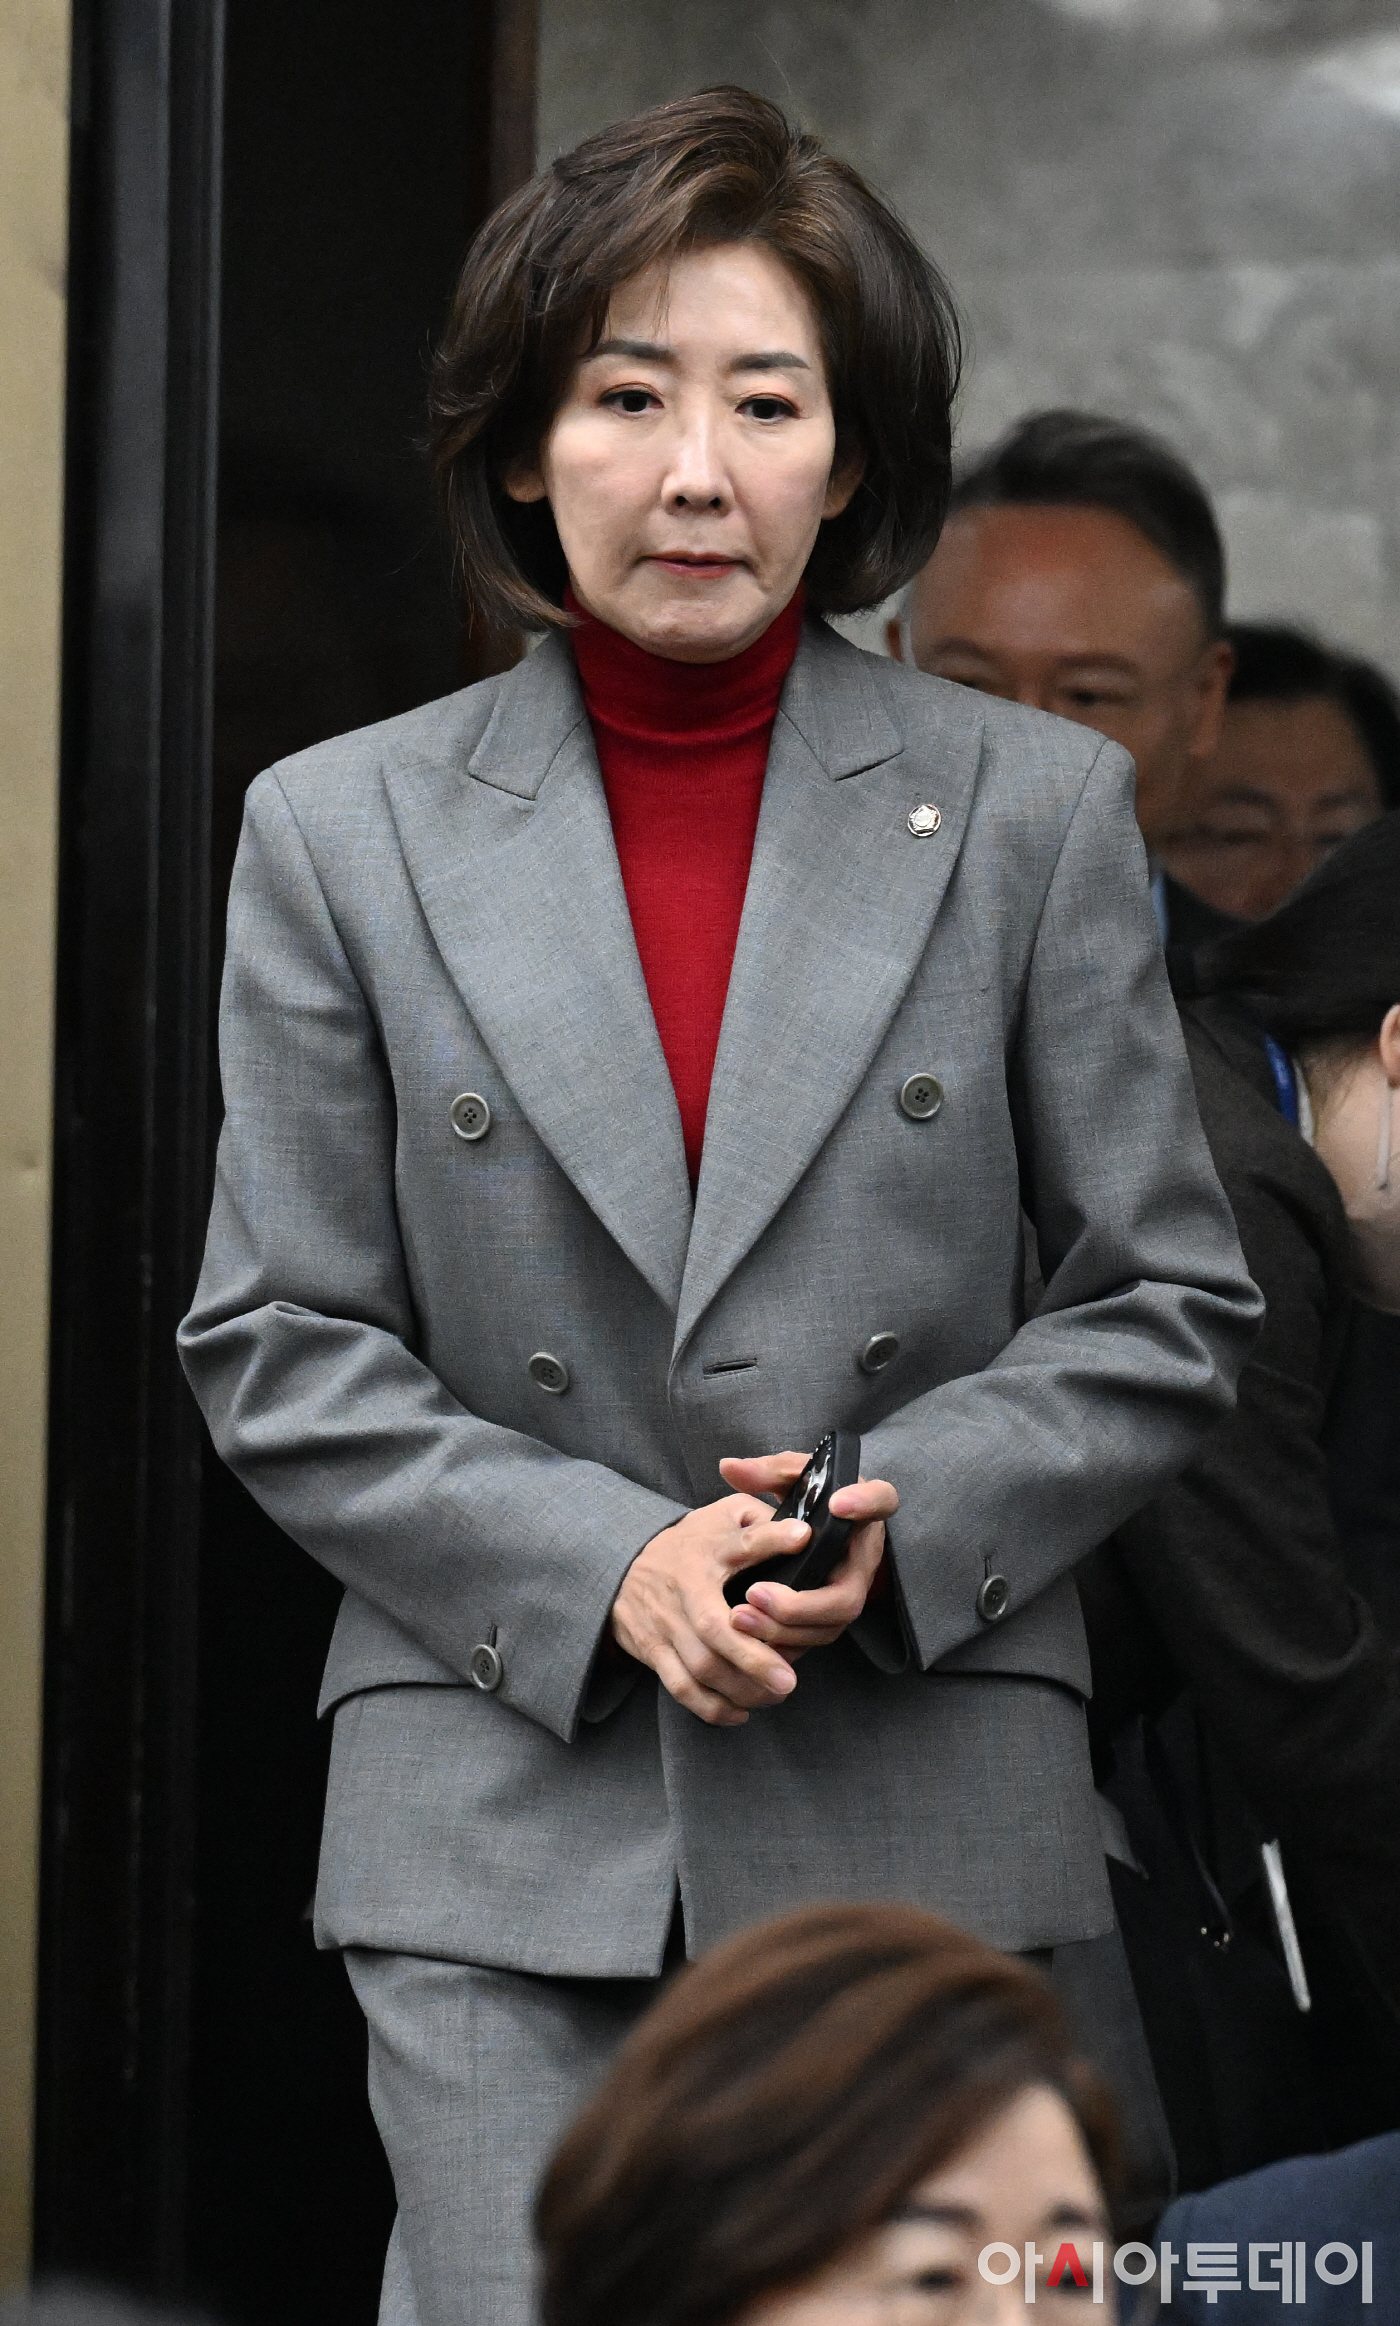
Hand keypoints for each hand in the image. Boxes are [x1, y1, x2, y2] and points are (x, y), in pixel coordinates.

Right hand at [611, 1493, 812, 1726]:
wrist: (619, 1561)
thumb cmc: (690, 1542)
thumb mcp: (720, 1515)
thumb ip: (758, 1518)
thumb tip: (804, 1531)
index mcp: (709, 1547)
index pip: (741, 1541)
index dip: (771, 1540)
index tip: (803, 1539)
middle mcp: (686, 1587)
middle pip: (714, 1627)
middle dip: (752, 1658)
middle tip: (788, 1679)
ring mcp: (666, 1623)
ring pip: (701, 1666)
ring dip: (740, 1688)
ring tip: (776, 1694)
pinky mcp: (653, 1650)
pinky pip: (681, 1687)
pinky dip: (712, 1707)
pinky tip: (741, 1711)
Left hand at [717, 1450, 896, 1656]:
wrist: (819, 1535)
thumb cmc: (810, 1501)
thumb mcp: (793, 1480)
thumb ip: (765, 1472)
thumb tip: (728, 1467)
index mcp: (862, 1512)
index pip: (881, 1500)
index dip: (865, 1504)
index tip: (836, 1503)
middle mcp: (864, 1558)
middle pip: (848, 1595)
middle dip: (800, 1602)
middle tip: (755, 1592)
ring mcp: (851, 1592)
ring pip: (830, 1626)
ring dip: (784, 1627)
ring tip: (740, 1618)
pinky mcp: (832, 1617)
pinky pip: (814, 1640)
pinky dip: (781, 1643)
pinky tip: (748, 1638)